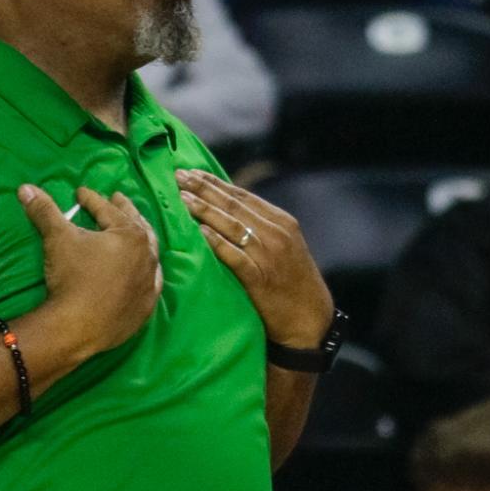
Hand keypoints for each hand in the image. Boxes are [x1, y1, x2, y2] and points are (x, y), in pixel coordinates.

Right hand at [19, 183, 162, 360]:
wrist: (78, 326)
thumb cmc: (72, 276)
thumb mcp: (57, 238)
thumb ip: (44, 211)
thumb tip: (25, 188)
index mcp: (131, 235)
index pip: (109, 210)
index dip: (92, 199)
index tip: (81, 193)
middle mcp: (147, 256)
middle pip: (137, 226)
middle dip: (125, 210)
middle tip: (117, 198)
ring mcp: (149, 283)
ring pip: (149, 254)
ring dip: (140, 239)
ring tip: (134, 230)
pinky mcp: (146, 307)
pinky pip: (150, 284)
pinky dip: (146, 273)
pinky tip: (143, 271)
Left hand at [175, 169, 333, 349]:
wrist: (309, 319)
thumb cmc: (292, 282)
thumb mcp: (284, 246)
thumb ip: (261, 227)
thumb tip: (226, 209)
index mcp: (281, 222)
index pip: (242, 196)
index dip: (215, 182)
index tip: (192, 172)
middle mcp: (276, 233)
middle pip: (234, 206)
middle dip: (204, 189)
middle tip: (179, 176)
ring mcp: (269, 255)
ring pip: (233, 226)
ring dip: (206, 210)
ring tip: (183, 199)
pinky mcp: (261, 278)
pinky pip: (235, 256)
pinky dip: (218, 243)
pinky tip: (200, 232)